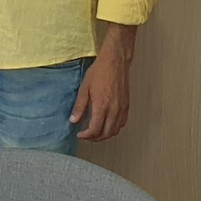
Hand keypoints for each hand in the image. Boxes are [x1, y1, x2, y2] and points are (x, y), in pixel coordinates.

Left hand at [72, 25, 134, 140]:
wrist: (115, 62)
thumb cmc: (99, 72)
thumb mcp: (84, 88)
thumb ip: (80, 106)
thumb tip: (74, 120)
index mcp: (102, 106)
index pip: (95, 130)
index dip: (86, 136)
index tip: (80, 135)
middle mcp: (114, 110)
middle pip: (106, 134)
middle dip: (95, 138)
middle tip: (86, 136)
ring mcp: (122, 109)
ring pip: (115, 130)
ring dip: (105, 135)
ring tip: (95, 133)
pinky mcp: (127, 106)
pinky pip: (122, 123)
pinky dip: (114, 128)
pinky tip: (107, 125)